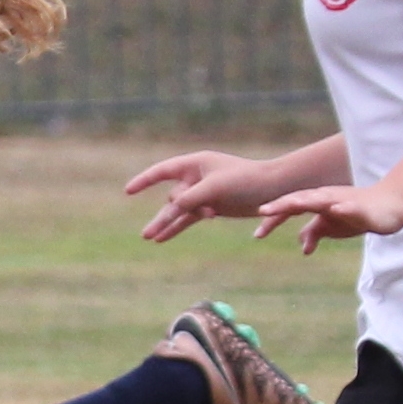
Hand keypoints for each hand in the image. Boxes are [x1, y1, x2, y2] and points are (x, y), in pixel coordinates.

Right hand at [124, 149, 305, 243]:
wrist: (274, 189)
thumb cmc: (245, 180)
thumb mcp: (213, 188)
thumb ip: (189, 198)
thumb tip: (171, 209)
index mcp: (196, 164)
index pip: (163, 171)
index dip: (145, 181)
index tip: (128, 191)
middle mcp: (197, 177)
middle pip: (173, 196)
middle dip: (165, 215)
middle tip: (147, 235)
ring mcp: (204, 194)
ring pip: (179, 210)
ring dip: (166, 223)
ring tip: (149, 238)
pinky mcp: (211, 207)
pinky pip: (189, 219)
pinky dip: (177, 228)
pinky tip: (162, 239)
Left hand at [251, 177, 396, 248]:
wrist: (390, 206)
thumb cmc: (357, 215)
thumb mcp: (332, 226)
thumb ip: (314, 232)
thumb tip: (302, 247)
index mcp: (317, 202)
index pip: (291, 209)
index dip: (274, 219)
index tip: (257, 234)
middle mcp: (327, 198)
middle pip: (301, 199)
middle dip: (282, 205)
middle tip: (262, 210)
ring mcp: (343, 200)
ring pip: (322, 199)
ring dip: (306, 201)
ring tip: (289, 204)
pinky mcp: (361, 207)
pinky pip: (351, 206)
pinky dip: (343, 207)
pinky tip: (335, 209)